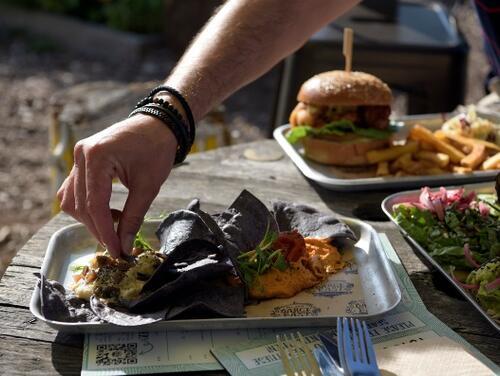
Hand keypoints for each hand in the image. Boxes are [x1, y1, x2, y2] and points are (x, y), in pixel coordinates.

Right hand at [57, 114, 176, 257]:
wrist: (158, 124)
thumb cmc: (157, 150)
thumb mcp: (149, 186)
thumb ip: (133, 217)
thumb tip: (124, 245)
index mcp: (97, 157)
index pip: (94, 204)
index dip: (104, 232)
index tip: (116, 250)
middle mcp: (81, 155)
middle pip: (79, 205)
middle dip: (97, 228)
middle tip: (118, 244)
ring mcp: (78, 156)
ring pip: (71, 199)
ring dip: (90, 218)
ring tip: (116, 223)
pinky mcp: (82, 159)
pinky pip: (74, 189)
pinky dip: (87, 205)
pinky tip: (107, 211)